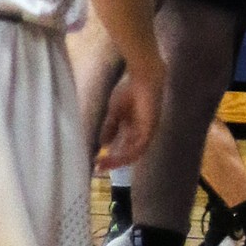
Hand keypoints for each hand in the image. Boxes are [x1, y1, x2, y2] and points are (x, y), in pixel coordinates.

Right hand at [95, 55, 162, 172]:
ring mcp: (147, 132)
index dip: (112, 157)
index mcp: (134, 129)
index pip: (124, 148)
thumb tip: (104, 144)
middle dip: (113, 162)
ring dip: (118, 161)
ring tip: (102, 164)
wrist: (142, 77)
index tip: (96, 163)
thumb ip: (110, 127)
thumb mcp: (115, 112)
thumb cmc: (131, 89)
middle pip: (128, 154)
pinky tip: (113, 156)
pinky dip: (126, 154)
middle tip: (97, 168)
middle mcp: (141, 133)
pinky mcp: (150, 130)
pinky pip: (138, 148)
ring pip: (133, 154)